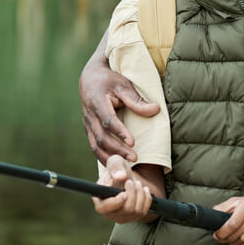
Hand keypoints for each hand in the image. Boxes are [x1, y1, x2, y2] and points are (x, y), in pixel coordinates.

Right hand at [79, 41, 159, 161]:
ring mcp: (87, 125)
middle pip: (101, 138)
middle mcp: (90, 116)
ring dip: (110, 157)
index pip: (108, 120)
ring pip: (95, 146)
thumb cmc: (109, 81)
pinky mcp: (88, 131)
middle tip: (134, 158)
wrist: (89, 79)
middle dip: (117, 150)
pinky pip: (94, 147)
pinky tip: (116, 164)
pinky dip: (104, 157)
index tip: (133, 142)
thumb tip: (155, 110)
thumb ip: (137, 100)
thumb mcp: (123, 85)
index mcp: (97, 102)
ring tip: (127, 165)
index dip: (120, 132)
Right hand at [92, 156, 153, 223]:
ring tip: (137, 184)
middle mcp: (108, 212)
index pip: (105, 208)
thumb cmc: (117, 169)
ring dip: (140, 194)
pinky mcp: (131, 218)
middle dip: (133, 193)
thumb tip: (120, 176)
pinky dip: (146, 199)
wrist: (125, 178)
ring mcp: (120, 217)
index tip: (124, 193)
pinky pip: (143, 212)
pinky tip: (144, 190)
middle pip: (126, 209)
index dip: (116, 202)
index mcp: (99, 199)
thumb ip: (115, 167)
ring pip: (136, 211)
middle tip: (131, 181)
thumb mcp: (115, 162)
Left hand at [212, 196, 243, 244]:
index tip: (216, 234)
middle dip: (225, 239)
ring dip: (235, 244)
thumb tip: (212, 215)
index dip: (220, 233)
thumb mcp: (240, 200)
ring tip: (234, 237)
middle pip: (235, 238)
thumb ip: (224, 207)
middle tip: (222, 237)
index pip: (230, 225)